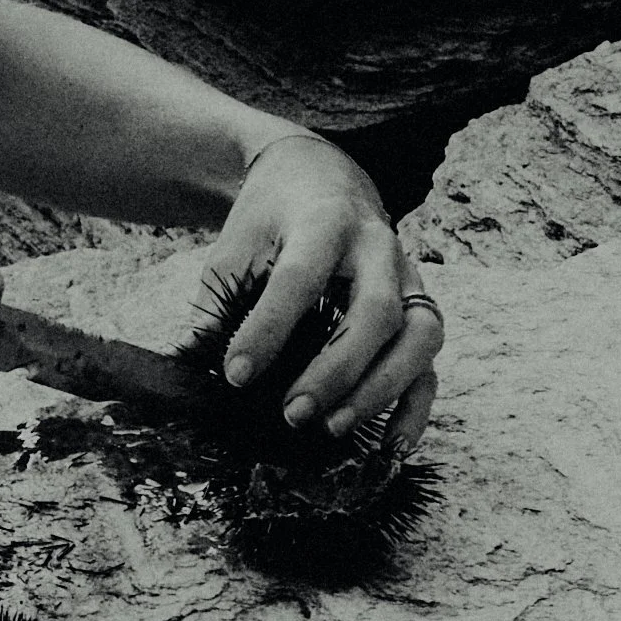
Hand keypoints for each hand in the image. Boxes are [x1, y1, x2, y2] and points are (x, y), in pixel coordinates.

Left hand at [200, 134, 441, 448]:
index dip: (267, 331)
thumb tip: (188, 366)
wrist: (319, 176)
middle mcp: (377, 248)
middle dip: (335, 370)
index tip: (235, 375)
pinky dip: (416, 404)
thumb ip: (216, 304)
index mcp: (323, 222)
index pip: (299, 279)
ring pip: (419, 337)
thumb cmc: (269, 218)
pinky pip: (432, 361)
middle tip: (294, 414)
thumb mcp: (235, 245)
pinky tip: (391, 444)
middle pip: (374, 312)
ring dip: (381, 389)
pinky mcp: (421, 306)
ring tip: (335, 427)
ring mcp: (408, 278)